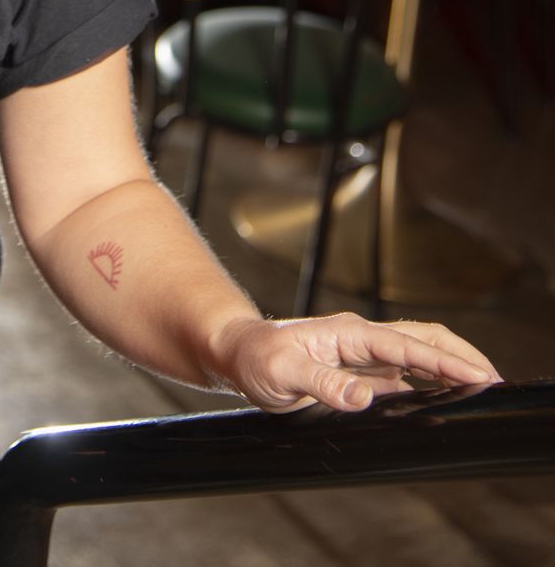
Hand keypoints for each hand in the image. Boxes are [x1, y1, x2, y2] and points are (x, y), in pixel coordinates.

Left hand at [215, 312, 501, 413]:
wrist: (238, 352)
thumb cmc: (256, 359)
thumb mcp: (282, 376)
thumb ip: (323, 385)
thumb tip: (364, 397)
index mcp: (348, 334)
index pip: (406, 346)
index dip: (442, 360)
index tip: (476, 373)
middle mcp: (360, 338)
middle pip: (420, 338)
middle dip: (458, 354)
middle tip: (493, 378)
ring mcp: (361, 352)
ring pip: (415, 352)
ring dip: (448, 364)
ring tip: (481, 383)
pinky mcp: (358, 368)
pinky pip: (402, 370)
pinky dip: (428, 378)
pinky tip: (442, 394)